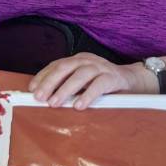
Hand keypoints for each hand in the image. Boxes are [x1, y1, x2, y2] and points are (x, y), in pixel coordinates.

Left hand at [28, 53, 158, 109]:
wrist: (134, 81)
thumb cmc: (103, 84)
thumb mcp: (84, 82)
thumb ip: (68, 86)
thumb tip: (45, 99)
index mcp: (78, 59)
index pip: (56, 65)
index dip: (43, 76)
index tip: (31, 90)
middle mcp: (88, 60)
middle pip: (65, 67)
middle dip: (50, 82)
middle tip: (39, 97)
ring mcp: (101, 67)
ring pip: (80, 75)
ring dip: (65, 89)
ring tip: (54, 103)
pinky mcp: (114, 78)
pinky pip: (99, 85)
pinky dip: (87, 95)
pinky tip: (79, 106)